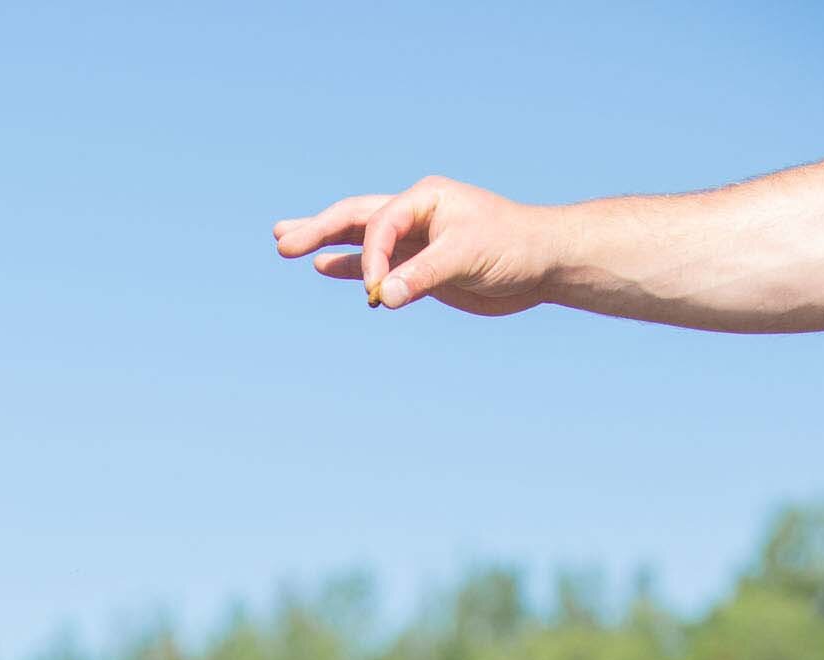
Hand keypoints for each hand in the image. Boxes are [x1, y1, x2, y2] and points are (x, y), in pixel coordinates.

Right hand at [274, 176, 559, 313]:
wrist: (542, 262)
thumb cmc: (513, 246)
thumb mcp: (469, 257)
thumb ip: (424, 275)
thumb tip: (385, 296)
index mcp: (424, 198)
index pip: (380, 225)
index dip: (371, 258)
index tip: (379, 294)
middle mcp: (415, 213)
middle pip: (356, 218)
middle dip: (318, 228)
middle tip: (280, 240)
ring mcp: (415, 240)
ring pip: (360, 238)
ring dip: (325, 241)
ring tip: (286, 243)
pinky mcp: (420, 266)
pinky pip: (378, 265)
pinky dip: (351, 267)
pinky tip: (324, 267)